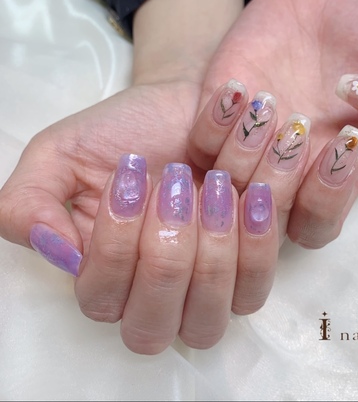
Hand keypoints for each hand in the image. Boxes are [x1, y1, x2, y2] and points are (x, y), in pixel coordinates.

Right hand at [0, 0, 279, 353]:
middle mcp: (152, 295)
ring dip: (211, 249)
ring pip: (206, 318)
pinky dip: (255, 245)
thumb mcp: (61, 154)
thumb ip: (29, 204)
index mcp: (102, 274)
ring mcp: (203, 292)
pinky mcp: (247, 274)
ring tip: (218, 184)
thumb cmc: (128, 131)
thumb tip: (57, 252)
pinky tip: (253, 196)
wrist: (188, 108)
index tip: (135, 171)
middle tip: (178, 182)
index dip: (117, 242)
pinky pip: (253, 291)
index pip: (101, 298)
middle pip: (154, 322)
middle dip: (166, 249)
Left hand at [189, 0, 357, 248]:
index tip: (345, 139)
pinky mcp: (217, 118)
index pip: (317, 224)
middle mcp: (286, 168)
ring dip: (242, 151)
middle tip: (299, 121)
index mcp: (333, 173)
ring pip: (226, 187)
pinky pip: (199, 146)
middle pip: (263, 218)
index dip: (325, 199)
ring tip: (269, 99)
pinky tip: (239, 87)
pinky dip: (212, 125)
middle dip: (277, 178)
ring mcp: (248, 145)